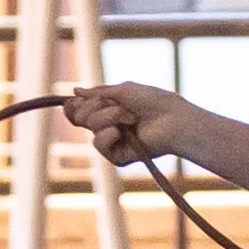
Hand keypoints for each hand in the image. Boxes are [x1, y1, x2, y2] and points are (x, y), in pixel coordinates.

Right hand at [64, 82, 188, 165]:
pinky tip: (121, 132)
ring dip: (108, 116)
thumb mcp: (123, 91)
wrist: (173, 119)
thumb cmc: (154, 102)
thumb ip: (98, 93)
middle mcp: (108, 126)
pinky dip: (108, 134)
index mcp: (108, 110)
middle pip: (79, 117)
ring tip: (130, 117)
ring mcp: (113, 143)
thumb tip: (74, 91)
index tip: (79, 98)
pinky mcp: (119, 157)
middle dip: (94, 106)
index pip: (78, 110)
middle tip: (115, 104)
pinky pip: (99, 144)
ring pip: (90, 126)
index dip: (74, 104)